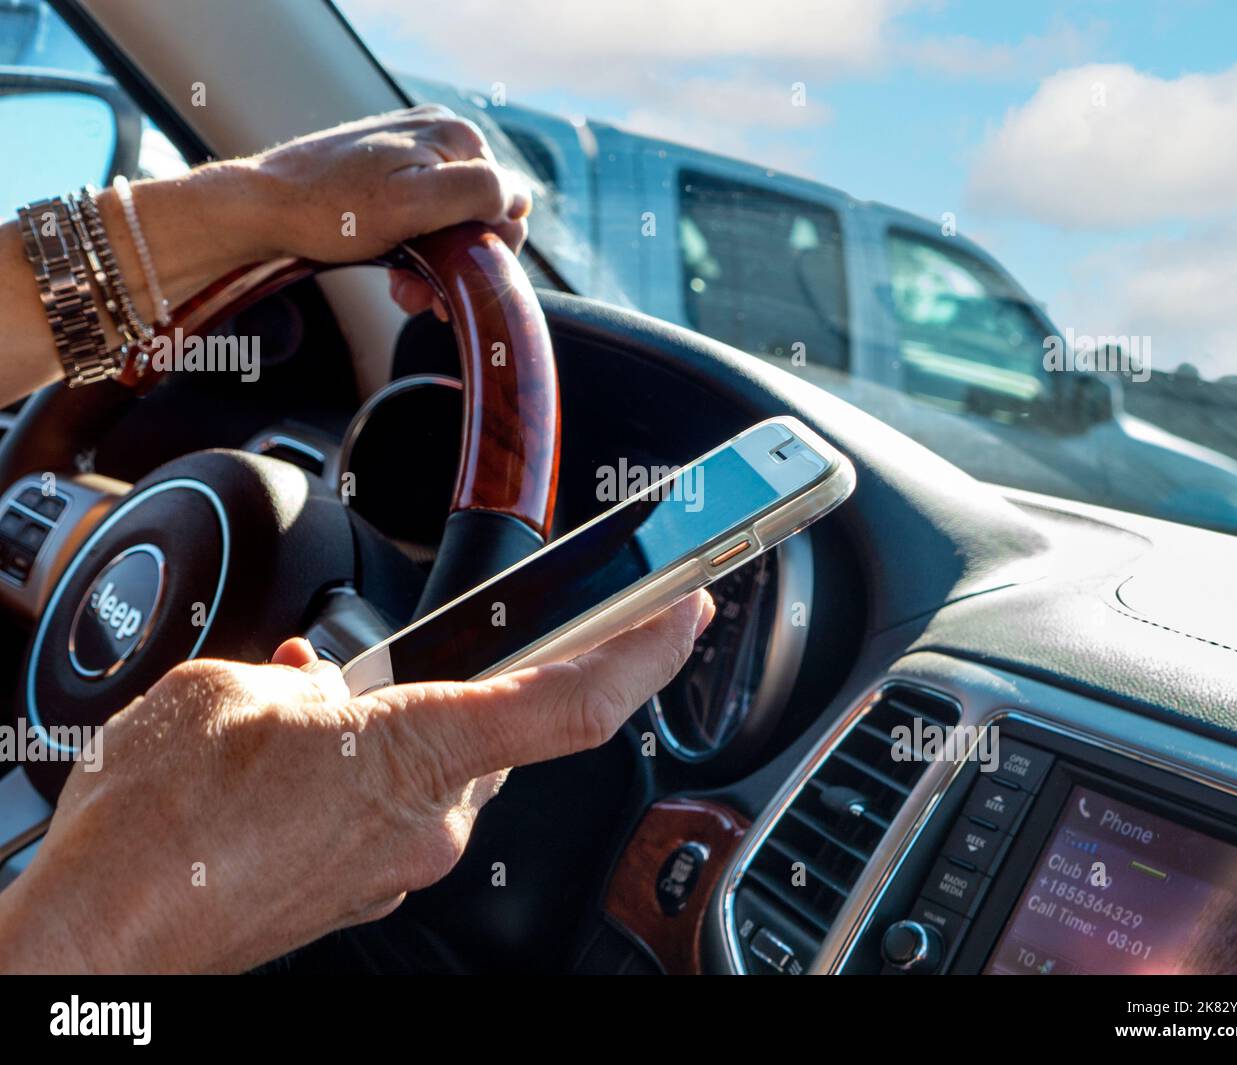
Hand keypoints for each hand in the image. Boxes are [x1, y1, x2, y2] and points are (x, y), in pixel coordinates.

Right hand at [0, 591, 712, 973]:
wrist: (101, 937)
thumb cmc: (156, 822)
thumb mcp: (232, 692)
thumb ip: (314, 682)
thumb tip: (333, 690)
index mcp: (415, 751)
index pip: (571, 700)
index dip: (643, 652)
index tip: (685, 612)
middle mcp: (428, 820)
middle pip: (497, 728)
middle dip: (463, 683)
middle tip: (412, 657)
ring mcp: (400, 863)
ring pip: (439, 766)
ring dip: (402, 727)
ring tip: (318, 711)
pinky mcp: (366, 888)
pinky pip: (397, 808)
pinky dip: (372, 771)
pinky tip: (305, 758)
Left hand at [241, 104, 530, 319]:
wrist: (263, 207)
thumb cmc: (329, 211)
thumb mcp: (412, 204)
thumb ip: (477, 192)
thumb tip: (519, 199)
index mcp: (457, 138)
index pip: (510, 203)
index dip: (490, 251)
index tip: (455, 283)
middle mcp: (441, 137)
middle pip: (482, 215)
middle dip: (461, 263)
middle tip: (424, 297)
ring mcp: (416, 153)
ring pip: (455, 223)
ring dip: (439, 267)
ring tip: (407, 293)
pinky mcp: (392, 172)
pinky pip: (428, 218)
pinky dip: (420, 253)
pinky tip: (398, 276)